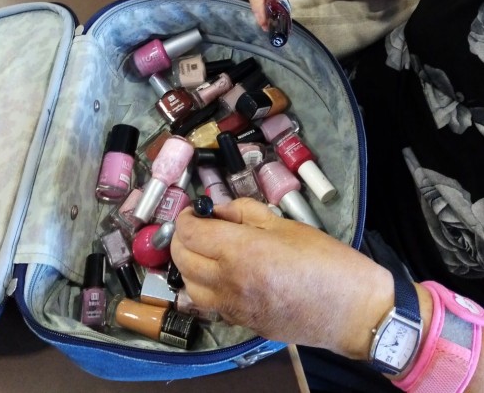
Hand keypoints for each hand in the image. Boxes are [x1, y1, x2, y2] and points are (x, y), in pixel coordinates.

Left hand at [171, 198, 393, 356]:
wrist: (352, 310)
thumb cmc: (325, 260)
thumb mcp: (285, 224)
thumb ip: (246, 213)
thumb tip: (220, 209)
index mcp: (240, 251)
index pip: (191, 233)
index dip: (185, 218)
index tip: (193, 210)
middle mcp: (228, 282)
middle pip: (182, 259)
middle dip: (181, 238)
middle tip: (197, 225)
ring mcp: (233, 308)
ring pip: (189, 286)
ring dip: (188, 264)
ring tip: (204, 249)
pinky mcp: (242, 324)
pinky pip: (208, 303)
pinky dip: (203, 286)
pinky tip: (220, 273)